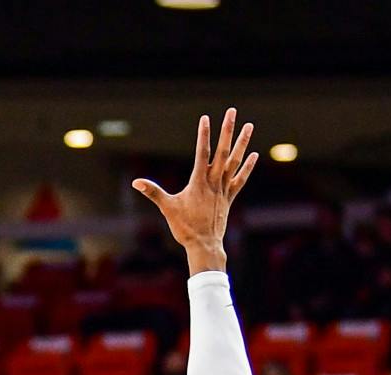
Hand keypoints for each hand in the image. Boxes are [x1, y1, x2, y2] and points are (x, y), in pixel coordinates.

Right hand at [132, 109, 258, 266]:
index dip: (204, 135)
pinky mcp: (229, 198)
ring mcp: (223, 190)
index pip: (202, 153)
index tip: (205, 118)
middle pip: (222, 151)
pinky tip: (254, 154)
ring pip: (234, 162)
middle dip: (227, 131)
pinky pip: (240, 180)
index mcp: (199, 182)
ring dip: (242, 143)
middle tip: (232, 112)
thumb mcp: (167, 208)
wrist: (204, 246)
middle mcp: (214, 182)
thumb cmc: (185, 228)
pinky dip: (247, 167)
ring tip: (249, 126)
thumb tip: (136, 182)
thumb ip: (153, 192)